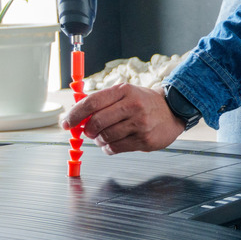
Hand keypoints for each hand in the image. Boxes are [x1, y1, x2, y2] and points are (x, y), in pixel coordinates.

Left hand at [61, 83, 185, 154]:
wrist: (173, 110)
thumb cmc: (144, 102)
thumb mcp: (125, 93)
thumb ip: (102, 101)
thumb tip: (75, 115)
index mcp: (124, 91)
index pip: (91, 103)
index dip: (74, 114)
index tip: (66, 122)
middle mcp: (132, 106)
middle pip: (96, 122)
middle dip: (88, 130)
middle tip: (89, 131)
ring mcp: (140, 124)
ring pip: (105, 137)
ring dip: (99, 140)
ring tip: (105, 136)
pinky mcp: (144, 140)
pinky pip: (115, 148)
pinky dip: (108, 148)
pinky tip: (113, 143)